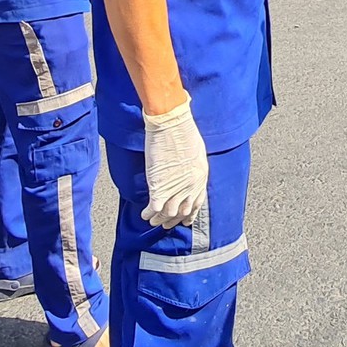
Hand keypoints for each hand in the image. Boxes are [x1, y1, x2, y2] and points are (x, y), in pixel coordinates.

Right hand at [141, 98, 208, 227]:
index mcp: (201, 177)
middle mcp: (191, 186)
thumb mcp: (196, 150)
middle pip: (183, 211)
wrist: (172, 123)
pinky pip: (155, 208)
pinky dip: (149, 213)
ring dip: (160, 219)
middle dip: (174, 219)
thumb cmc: (183, 130)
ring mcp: (176, 188)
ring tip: (153, 221)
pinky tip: (144, 214)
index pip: (197, 202)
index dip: (190, 213)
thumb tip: (186, 170)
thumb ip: (193, 165)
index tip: (185, 219)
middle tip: (166, 224)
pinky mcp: (160, 186)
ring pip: (168, 213)